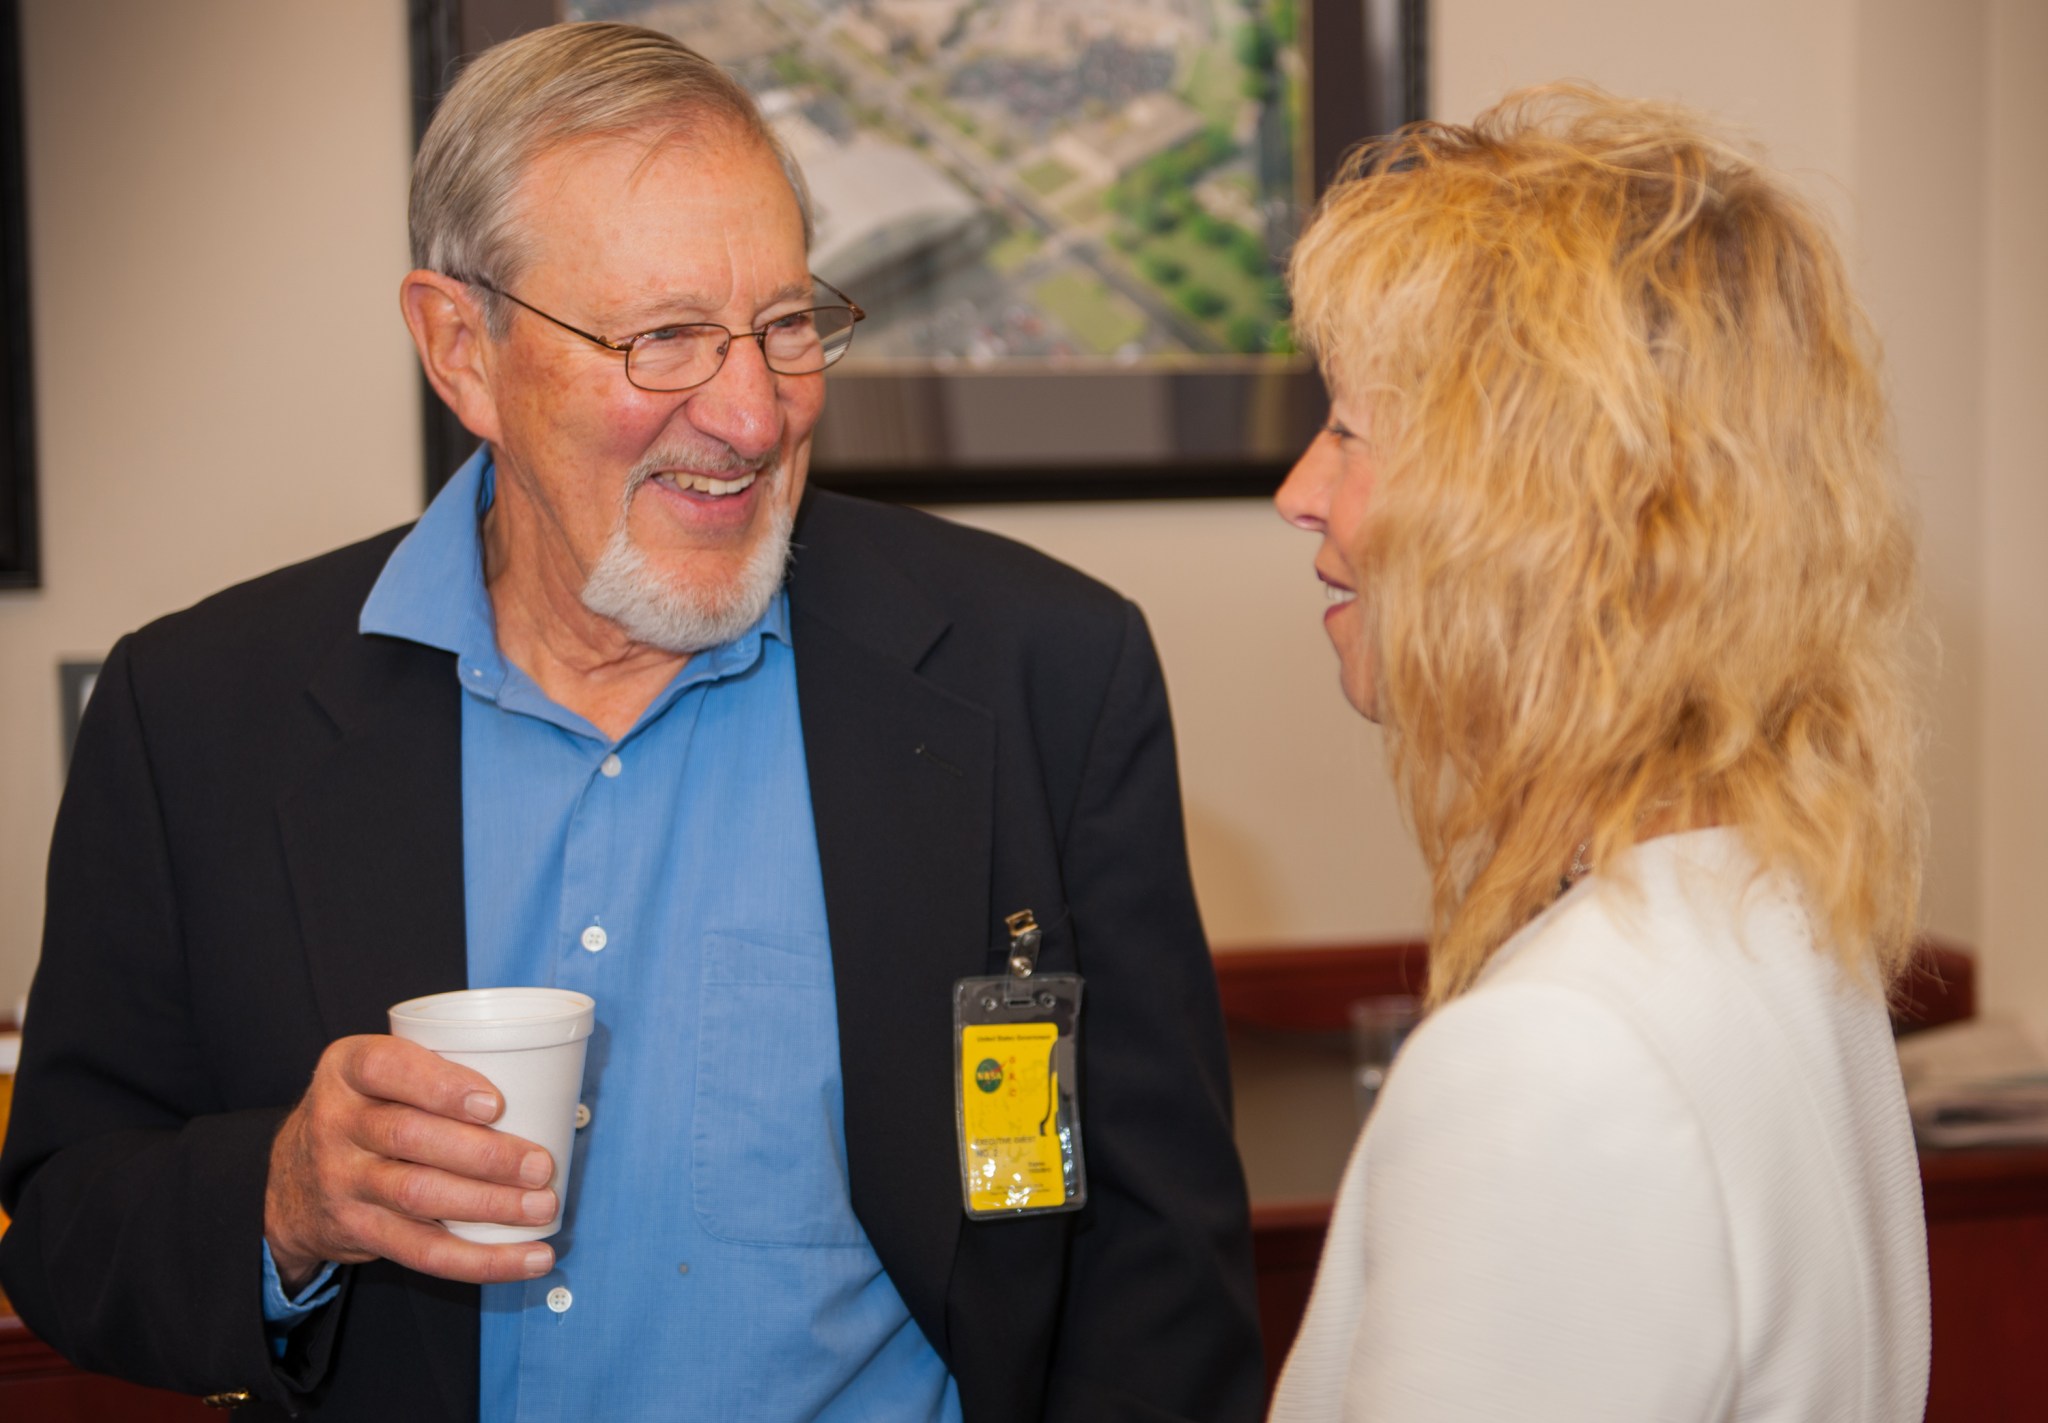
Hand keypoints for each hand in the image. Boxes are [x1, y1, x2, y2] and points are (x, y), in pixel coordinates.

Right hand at [264, 1035, 559, 1290]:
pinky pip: (423, 1251)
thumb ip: (437, 1070)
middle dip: (484, 1154)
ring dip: (489, 1204)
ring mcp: (343, 1180)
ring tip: (542, 1206)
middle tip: (541, 1165)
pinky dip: (482, 1260)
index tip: (495, 1103)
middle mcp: (337, 1122)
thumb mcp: (380, 1073)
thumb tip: (545, 1087)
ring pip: (418, 1195)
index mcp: (348, 1069)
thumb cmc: (369, 1108)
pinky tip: (529, 1258)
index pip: (388, 1068)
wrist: (292, 1177)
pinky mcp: (359, 1230)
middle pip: (410, 1137)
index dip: (442, 1086)